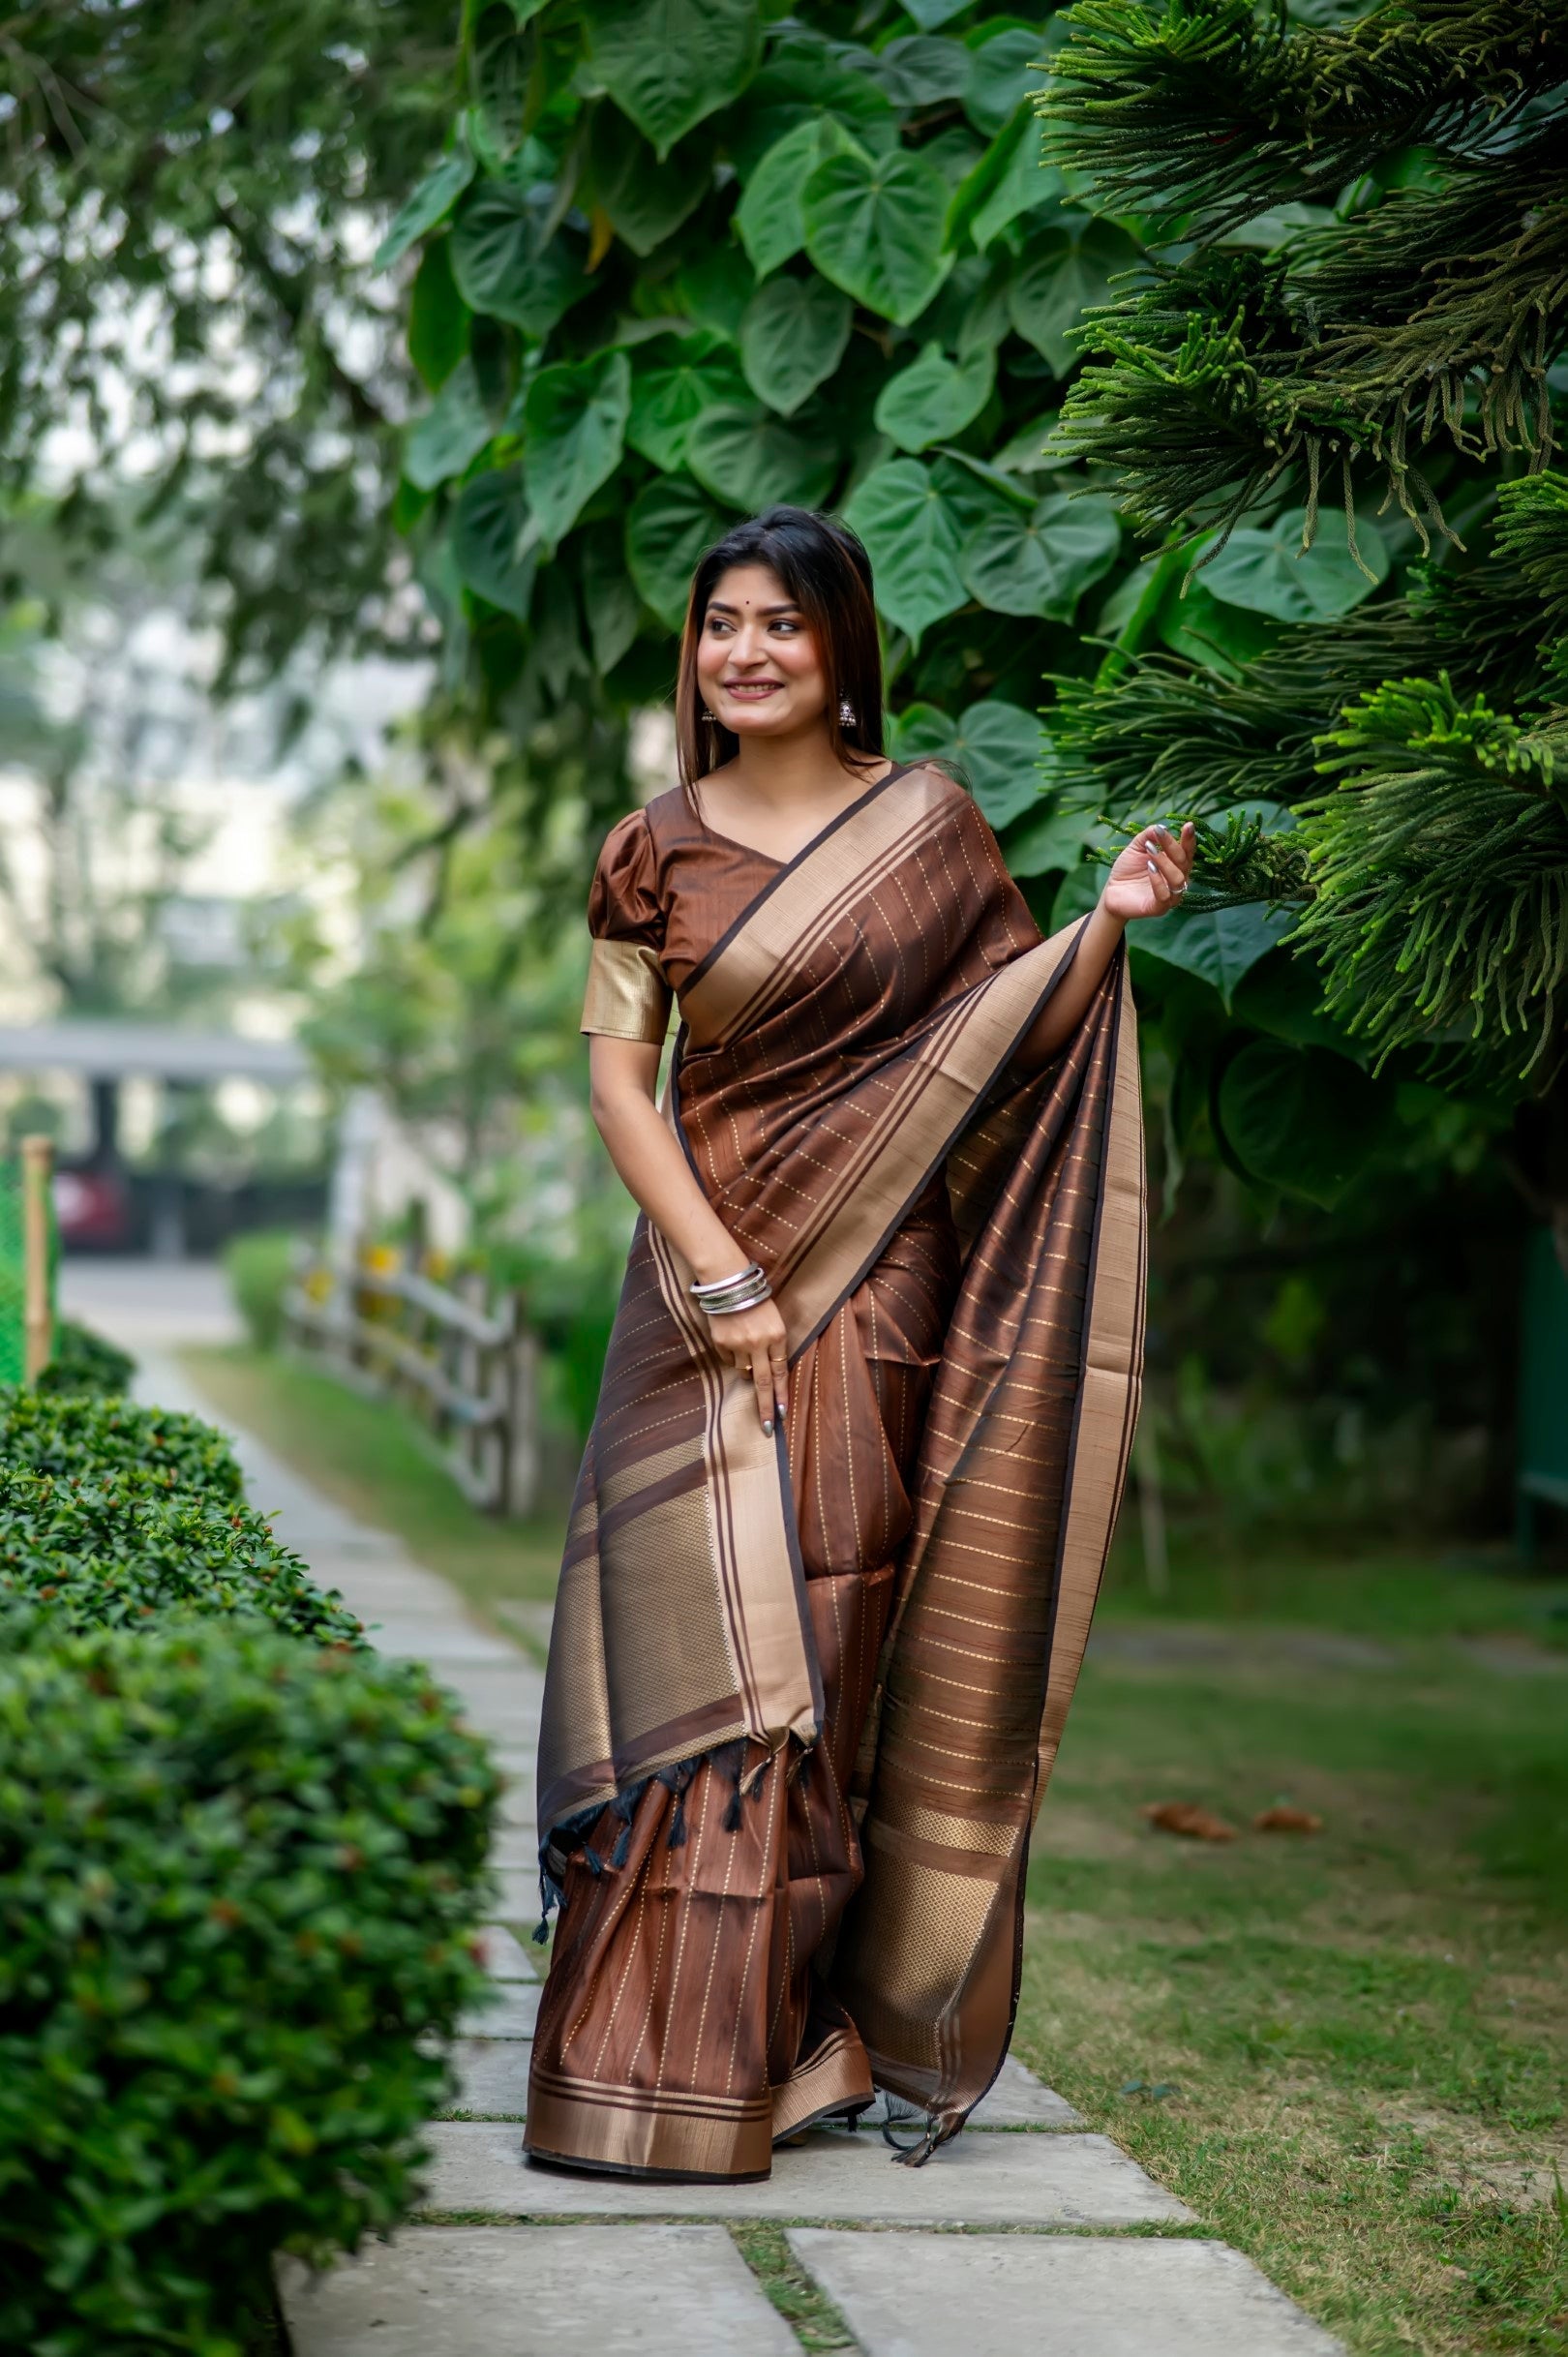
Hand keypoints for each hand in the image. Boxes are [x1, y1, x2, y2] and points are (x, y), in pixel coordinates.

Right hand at [703, 1293, 789, 1434]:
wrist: (729, 1282)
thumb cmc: (756, 1300)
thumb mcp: (774, 1320)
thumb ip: (773, 1346)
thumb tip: (768, 1374)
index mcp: (777, 1336)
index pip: (781, 1373)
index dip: (781, 1395)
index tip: (782, 1413)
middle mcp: (758, 1343)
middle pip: (763, 1383)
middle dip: (765, 1408)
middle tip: (768, 1428)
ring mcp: (738, 1344)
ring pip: (744, 1371)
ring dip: (747, 1370)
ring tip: (745, 1349)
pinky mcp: (721, 1342)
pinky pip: (729, 1359)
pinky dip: (732, 1356)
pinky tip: (733, 1340)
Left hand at [1101, 822, 1195, 921]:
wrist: (1111, 891)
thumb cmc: (1127, 869)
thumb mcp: (1136, 847)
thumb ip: (1148, 836)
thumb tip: (1160, 826)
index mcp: (1176, 865)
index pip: (1187, 851)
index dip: (1189, 839)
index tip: (1188, 825)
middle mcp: (1177, 880)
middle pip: (1184, 863)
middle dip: (1172, 846)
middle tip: (1158, 835)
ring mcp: (1170, 896)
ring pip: (1178, 879)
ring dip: (1165, 862)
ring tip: (1150, 851)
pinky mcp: (1159, 908)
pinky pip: (1165, 896)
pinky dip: (1158, 880)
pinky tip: (1150, 868)